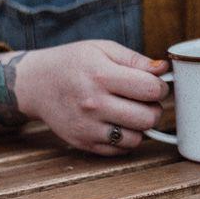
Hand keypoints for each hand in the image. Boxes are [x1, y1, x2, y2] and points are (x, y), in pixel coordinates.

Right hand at [0, 40, 169, 155]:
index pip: (150, 89)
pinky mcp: (83, 143)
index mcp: (101, 75)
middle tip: (146, 100)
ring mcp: (87, 127)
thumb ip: (135, 59)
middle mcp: (93, 103)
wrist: (35, 84)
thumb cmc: (73, 62)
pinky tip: (118, 123)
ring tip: (132, 112)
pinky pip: (120, 149)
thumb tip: (163, 69)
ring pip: (137, 138)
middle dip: (155, 108)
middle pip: (148, 117)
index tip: (156, 84)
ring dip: (141, 126)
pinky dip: (126, 138)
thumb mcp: (102, 49)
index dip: (161, 87)